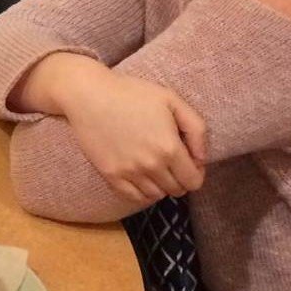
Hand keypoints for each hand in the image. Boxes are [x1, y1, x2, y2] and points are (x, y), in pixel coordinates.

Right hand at [45, 62, 208, 203]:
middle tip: (171, 161)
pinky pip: (133, 197)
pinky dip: (142, 191)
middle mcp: (151, 165)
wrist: (88, 94)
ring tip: (154, 166)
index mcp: (169, 148)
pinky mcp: (110, 175)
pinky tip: (140, 175)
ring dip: (160, 185)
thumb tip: (201, 159)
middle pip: (176, 190)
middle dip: (179, 178)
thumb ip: (197, 129)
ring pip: (156, 195)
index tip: (189, 161)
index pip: (194, 181)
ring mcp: (129, 172)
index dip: (196, 172)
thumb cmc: (132, 93)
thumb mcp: (172, 100)